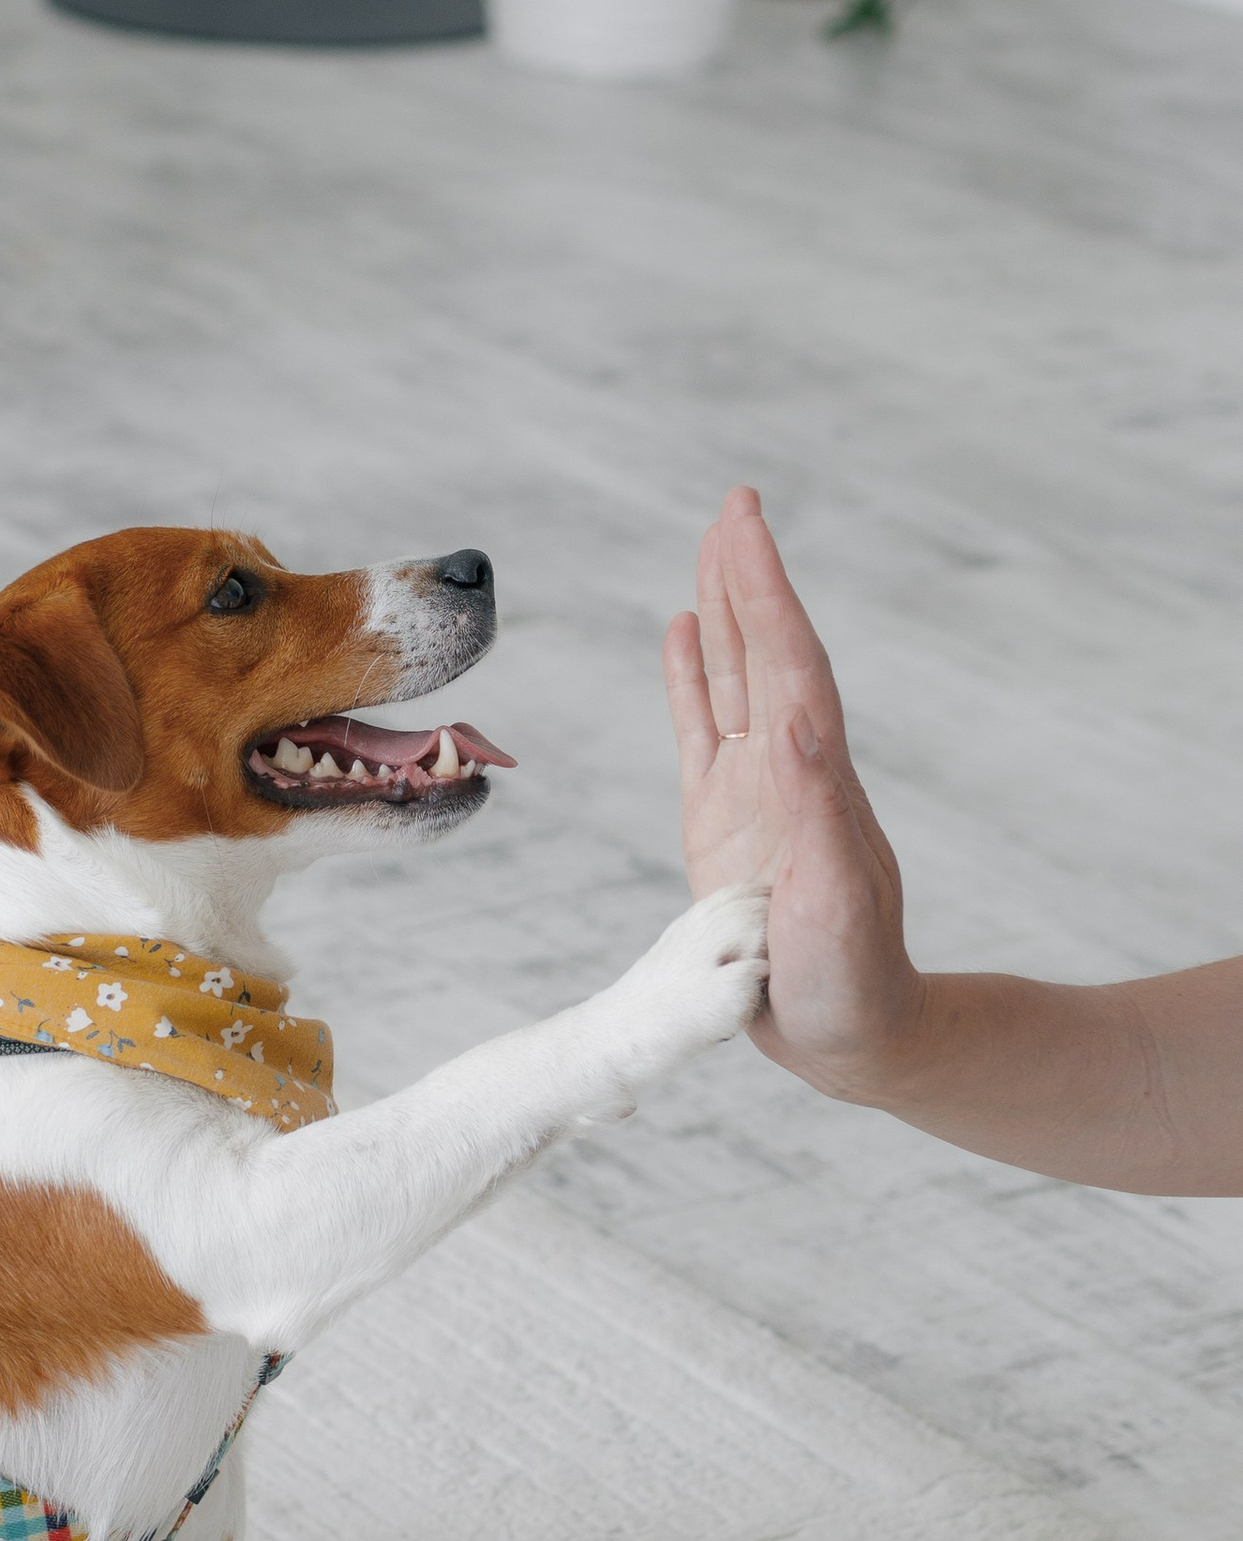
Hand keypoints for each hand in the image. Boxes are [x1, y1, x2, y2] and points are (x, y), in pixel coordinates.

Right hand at [662, 489, 929, 1102]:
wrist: (855, 1037)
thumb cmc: (851, 982)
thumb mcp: (837, 899)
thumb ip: (815, 808)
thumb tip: (794, 714)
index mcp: (813, 780)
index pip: (787, 663)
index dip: (765, 591)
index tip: (745, 524)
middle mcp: (787, 771)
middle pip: (766, 652)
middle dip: (749, 577)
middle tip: (736, 503)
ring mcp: (753, 795)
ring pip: (736, 680)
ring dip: (726, 613)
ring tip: (711, 549)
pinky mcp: (721, 824)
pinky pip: (702, 732)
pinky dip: (693, 680)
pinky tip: (684, 637)